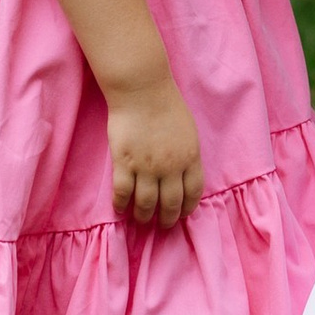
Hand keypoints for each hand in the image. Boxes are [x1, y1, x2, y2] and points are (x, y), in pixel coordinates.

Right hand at [108, 77, 204, 228]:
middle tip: (162, 224)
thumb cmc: (166, 104)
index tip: (182, 214)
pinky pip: (123, 192)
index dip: (188, 208)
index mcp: (190, 157)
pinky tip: (121, 209)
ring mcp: (147, 167)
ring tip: (141, 219)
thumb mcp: (188, 131)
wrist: (142, 90)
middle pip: (171, 203)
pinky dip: (121, 204)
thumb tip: (184, 172)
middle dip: (167, 218)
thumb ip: (187, 153)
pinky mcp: (124, 163)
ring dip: (144, 216)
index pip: (193, 192)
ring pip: (146, 203)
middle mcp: (171, 167)